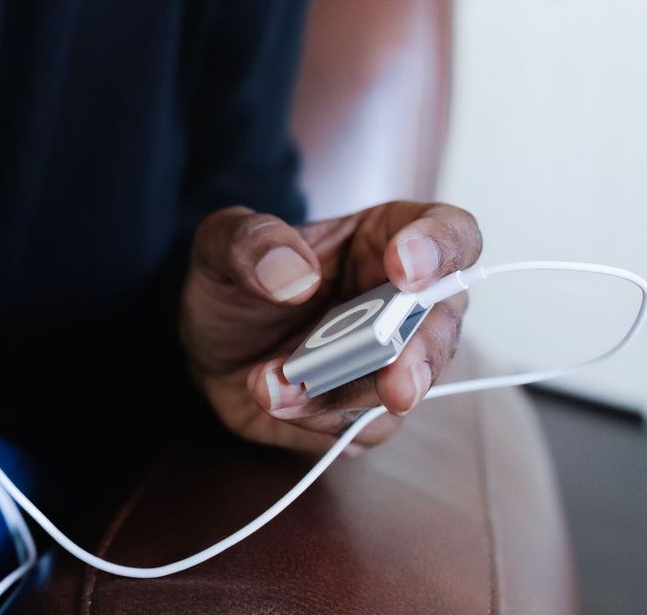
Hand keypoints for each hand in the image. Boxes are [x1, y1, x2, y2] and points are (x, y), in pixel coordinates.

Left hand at [180, 202, 480, 453]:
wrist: (210, 346)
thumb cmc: (235, 282)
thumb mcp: (224, 241)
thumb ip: (252, 243)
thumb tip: (296, 278)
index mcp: (386, 238)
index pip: (450, 233)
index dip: (439, 249)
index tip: (404, 270)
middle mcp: (403, 302)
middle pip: (443, 325)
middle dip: (421, 356)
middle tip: (396, 382)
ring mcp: (389, 363)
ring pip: (405, 388)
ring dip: (344, 395)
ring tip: (275, 385)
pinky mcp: (362, 412)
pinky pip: (361, 427)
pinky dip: (315, 417)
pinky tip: (272, 396)